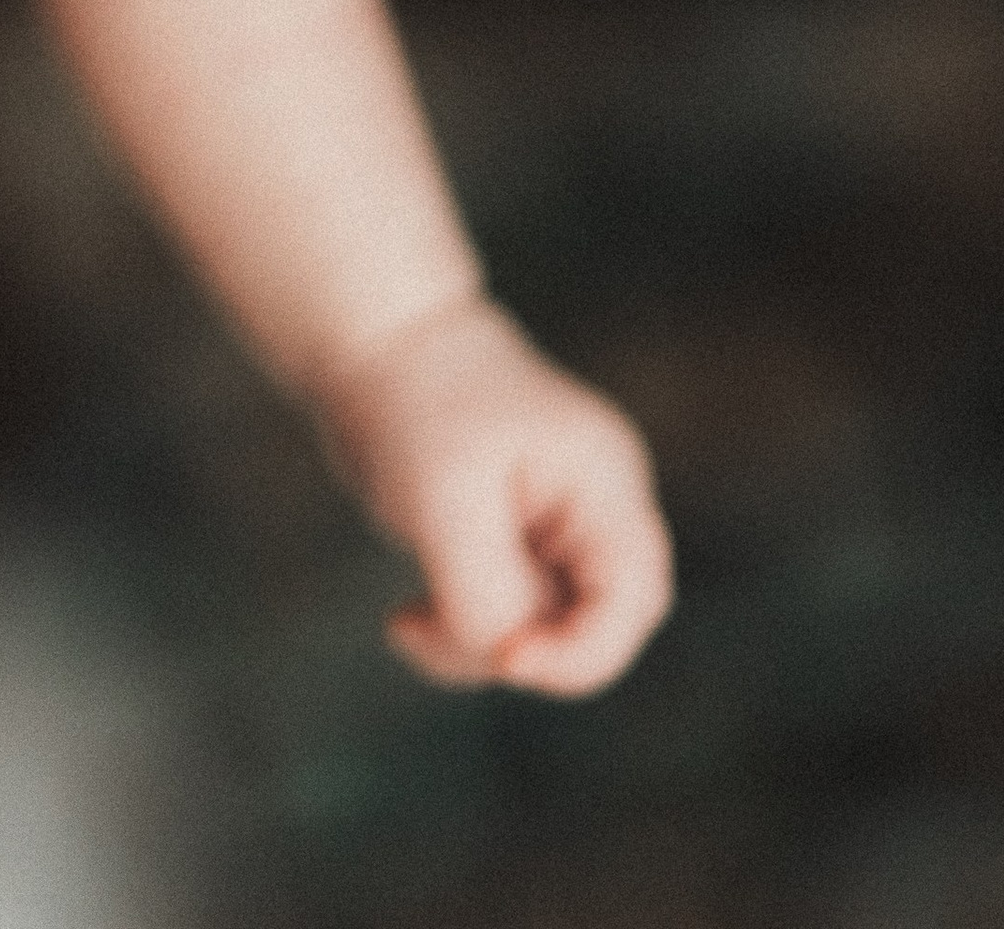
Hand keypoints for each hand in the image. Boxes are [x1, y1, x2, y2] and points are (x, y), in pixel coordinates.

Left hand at [318, 292, 672, 696]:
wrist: (370, 343)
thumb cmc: (415, 401)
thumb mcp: (445, 501)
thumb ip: (488, 591)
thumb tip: (505, 656)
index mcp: (604, 481)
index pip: (633, 598)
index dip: (581, 650)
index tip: (505, 659)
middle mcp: (594, 509)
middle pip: (600, 625)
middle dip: (526, 652)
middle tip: (441, 631)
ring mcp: (556, 531)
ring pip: (545, 634)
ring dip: (475, 647)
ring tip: (406, 623)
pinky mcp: (513, 547)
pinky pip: (507, 623)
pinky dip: (457, 634)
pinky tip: (405, 620)